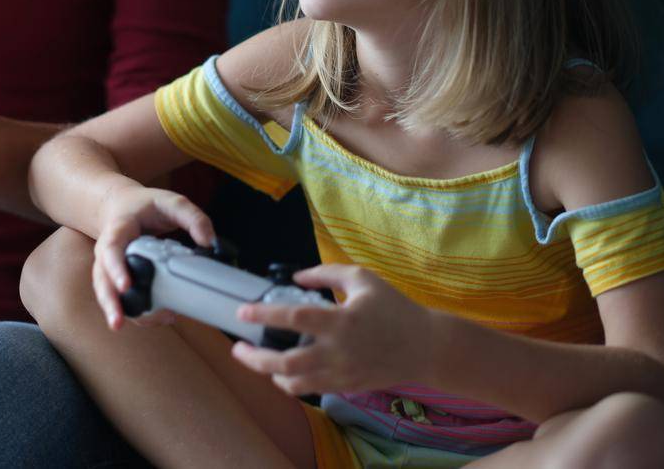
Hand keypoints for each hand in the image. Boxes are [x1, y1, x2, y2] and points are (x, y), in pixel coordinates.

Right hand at [91, 183, 216, 331]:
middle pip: (102, 279)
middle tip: (117, 322)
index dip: (117, 268)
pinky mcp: (116, 278)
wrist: (121, 206)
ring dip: (117, 312)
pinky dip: (133, 311)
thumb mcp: (171, 201)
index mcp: (118, 229)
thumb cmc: (145, 205)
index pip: (112, 249)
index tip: (126, 286)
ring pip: (106, 292)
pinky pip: (120, 297)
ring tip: (127, 327)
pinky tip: (155, 319)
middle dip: (109, 302)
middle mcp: (107, 251)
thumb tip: (209, 242)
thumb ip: (192, 218)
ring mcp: (109, 267)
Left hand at [229, 264, 432, 395]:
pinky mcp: (347, 387)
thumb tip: (295, 277)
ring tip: (258, 361)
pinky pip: (311, 390)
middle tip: (237, 349)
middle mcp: (338, 351)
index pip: (294, 319)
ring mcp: (342, 373)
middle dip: (255, 359)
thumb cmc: (394, 307)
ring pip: (295, 384)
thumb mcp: (363, 278)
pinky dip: (292, 383)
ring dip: (270, 374)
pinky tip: (283, 371)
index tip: (242, 313)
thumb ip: (326, 273)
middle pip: (286, 363)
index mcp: (341, 321)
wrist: (426, 347)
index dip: (264, 316)